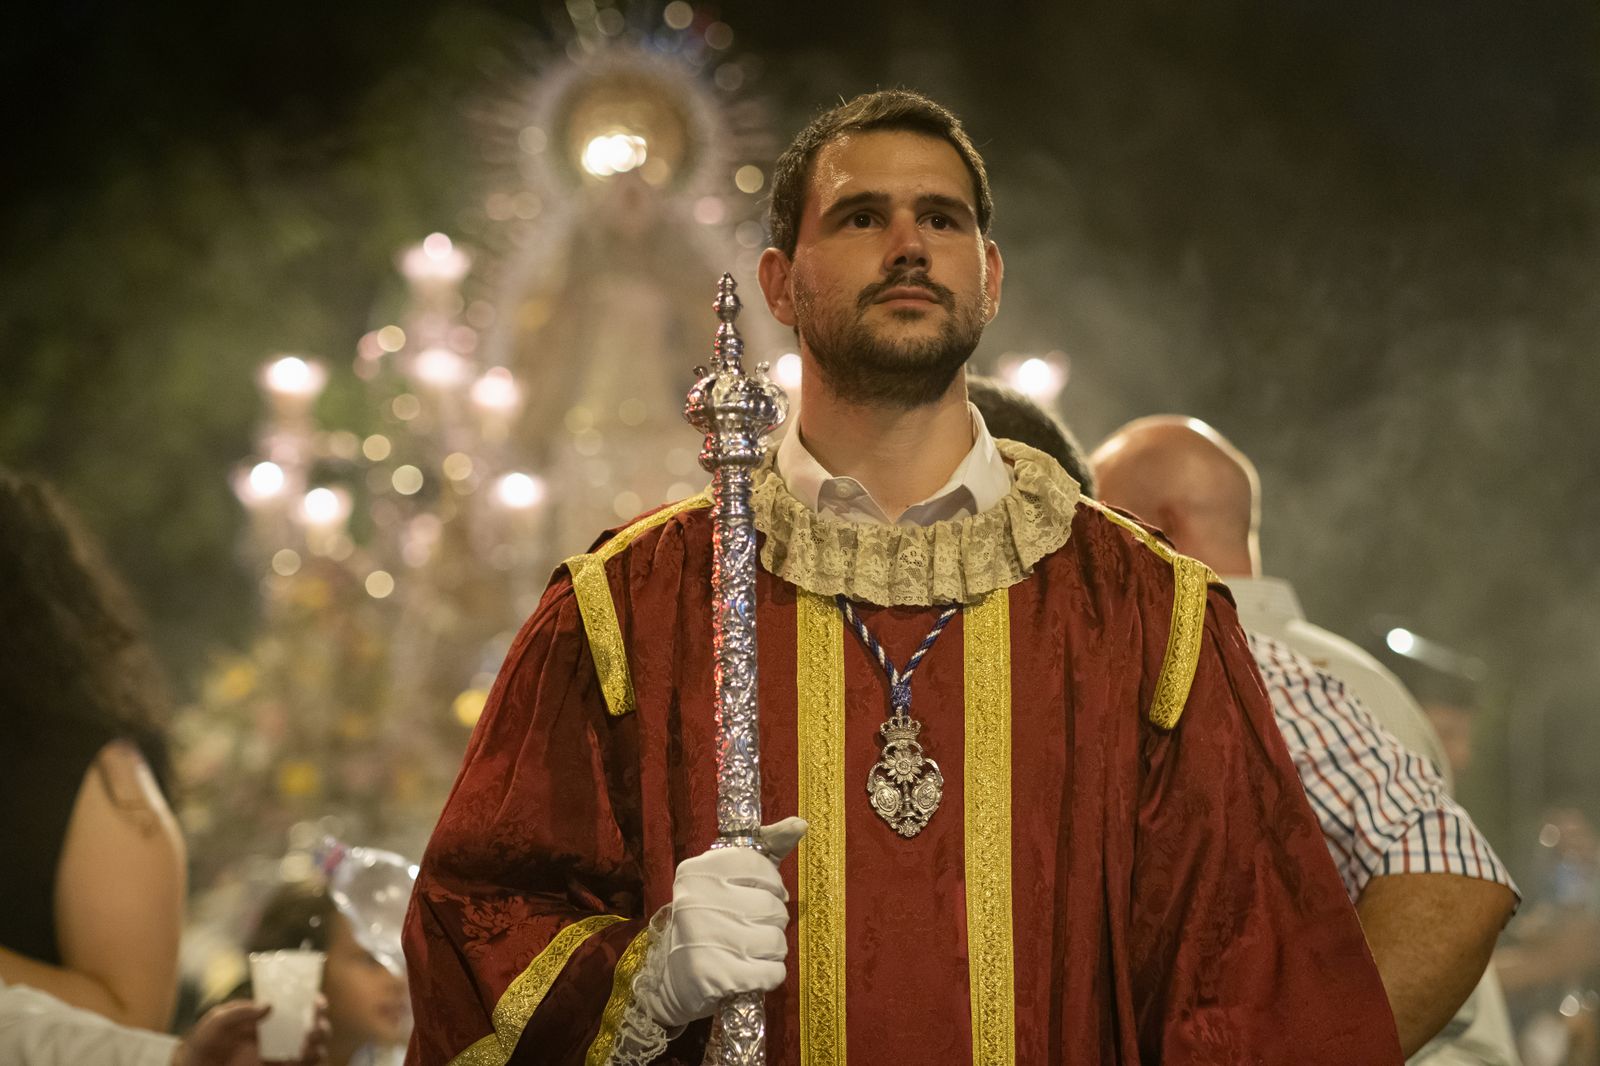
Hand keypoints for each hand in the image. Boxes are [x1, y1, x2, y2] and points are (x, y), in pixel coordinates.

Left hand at [173, 996, 330, 1065]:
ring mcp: (277, 1055)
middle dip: (319, 1022)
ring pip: (311, 1046)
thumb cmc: (203, 1045)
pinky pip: (301, 1064)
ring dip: (318, 1041)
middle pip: (309, 1026)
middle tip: (315, 1023)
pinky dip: (310, 1058)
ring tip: (310, 1039)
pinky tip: (305, 1054)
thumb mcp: (216, 1022)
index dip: (309, 1001)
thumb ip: (239, 1011)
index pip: (294, 1006)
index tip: (316, 1000)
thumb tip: (268, 1006)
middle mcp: (276, 1035)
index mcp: (265, 1018)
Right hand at [641, 817, 806, 1028]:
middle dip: (772, 922)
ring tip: (749, 951)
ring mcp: (705, 939)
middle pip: (774, 908)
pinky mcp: (716, 977)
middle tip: (749, 928)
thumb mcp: (733, 878)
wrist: (675, 979)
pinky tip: (750, 972)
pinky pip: (772, 973)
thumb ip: (768, 847)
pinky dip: (769, 975)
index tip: (757, 896)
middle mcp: (697, 900)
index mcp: (699, 870)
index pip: (763, 867)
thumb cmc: (714, 919)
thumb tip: (801, 823)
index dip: (772, 886)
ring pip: (776, 941)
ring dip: (771, 951)